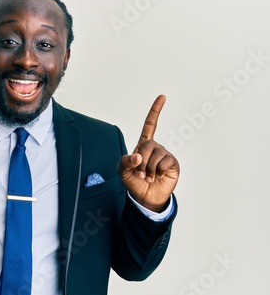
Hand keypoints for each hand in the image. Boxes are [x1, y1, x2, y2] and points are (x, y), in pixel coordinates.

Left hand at [117, 95, 179, 211]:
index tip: (163, 97)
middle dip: (141, 161)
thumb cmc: (133, 181)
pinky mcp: (172, 164)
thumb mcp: (122, 171)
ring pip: (156, 155)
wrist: (145, 197)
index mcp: (143, 145)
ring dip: (149, 169)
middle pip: (148, 145)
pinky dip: (158, 171)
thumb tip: (138, 156)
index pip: (150, 125)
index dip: (155, 111)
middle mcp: (155, 148)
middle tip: (140, 173)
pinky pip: (165, 162)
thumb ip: (125, 162)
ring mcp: (164, 155)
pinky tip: (158, 176)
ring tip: (149, 176)